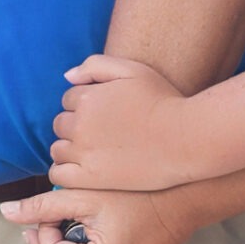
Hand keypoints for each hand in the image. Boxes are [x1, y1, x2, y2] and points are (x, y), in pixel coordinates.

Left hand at [49, 54, 207, 191]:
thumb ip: (96, 65)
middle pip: (60, 124)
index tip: (105, 114)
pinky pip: (59, 175)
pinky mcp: (90, 178)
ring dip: (69, 149)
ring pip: (58, 149)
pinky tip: (81, 170)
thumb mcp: (133, 70)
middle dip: (75, 126)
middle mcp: (80, 125)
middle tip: (100, 134)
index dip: (86, 105)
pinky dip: (64, 171)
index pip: (69, 99)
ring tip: (93, 152)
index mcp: (87, 97)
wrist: (186, 139)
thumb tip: (67, 77)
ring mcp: (83, 153)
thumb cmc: (164, 101)